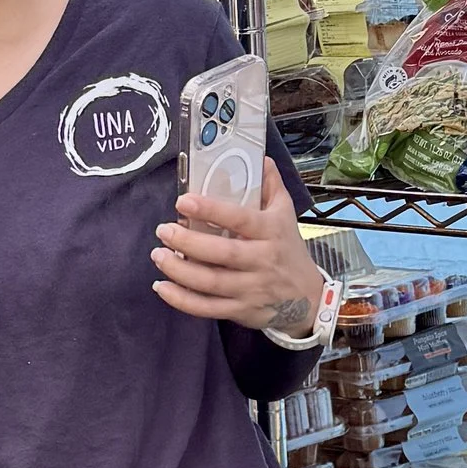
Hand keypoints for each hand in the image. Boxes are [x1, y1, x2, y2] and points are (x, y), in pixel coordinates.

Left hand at [152, 163, 322, 333]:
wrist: (308, 297)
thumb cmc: (289, 250)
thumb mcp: (286, 214)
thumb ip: (271, 186)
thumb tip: (260, 158)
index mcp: (271, 232)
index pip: (240, 219)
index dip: (211, 210)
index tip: (183, 201)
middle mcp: (261, 261)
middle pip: (221, 253)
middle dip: (188, 242)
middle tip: (163, 230)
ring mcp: (250, 288)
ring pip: (210, 282)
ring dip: (179, 270)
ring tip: (158, 254)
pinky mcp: (240, 310)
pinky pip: (207, 307)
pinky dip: (182, 300)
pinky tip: (162, 287)